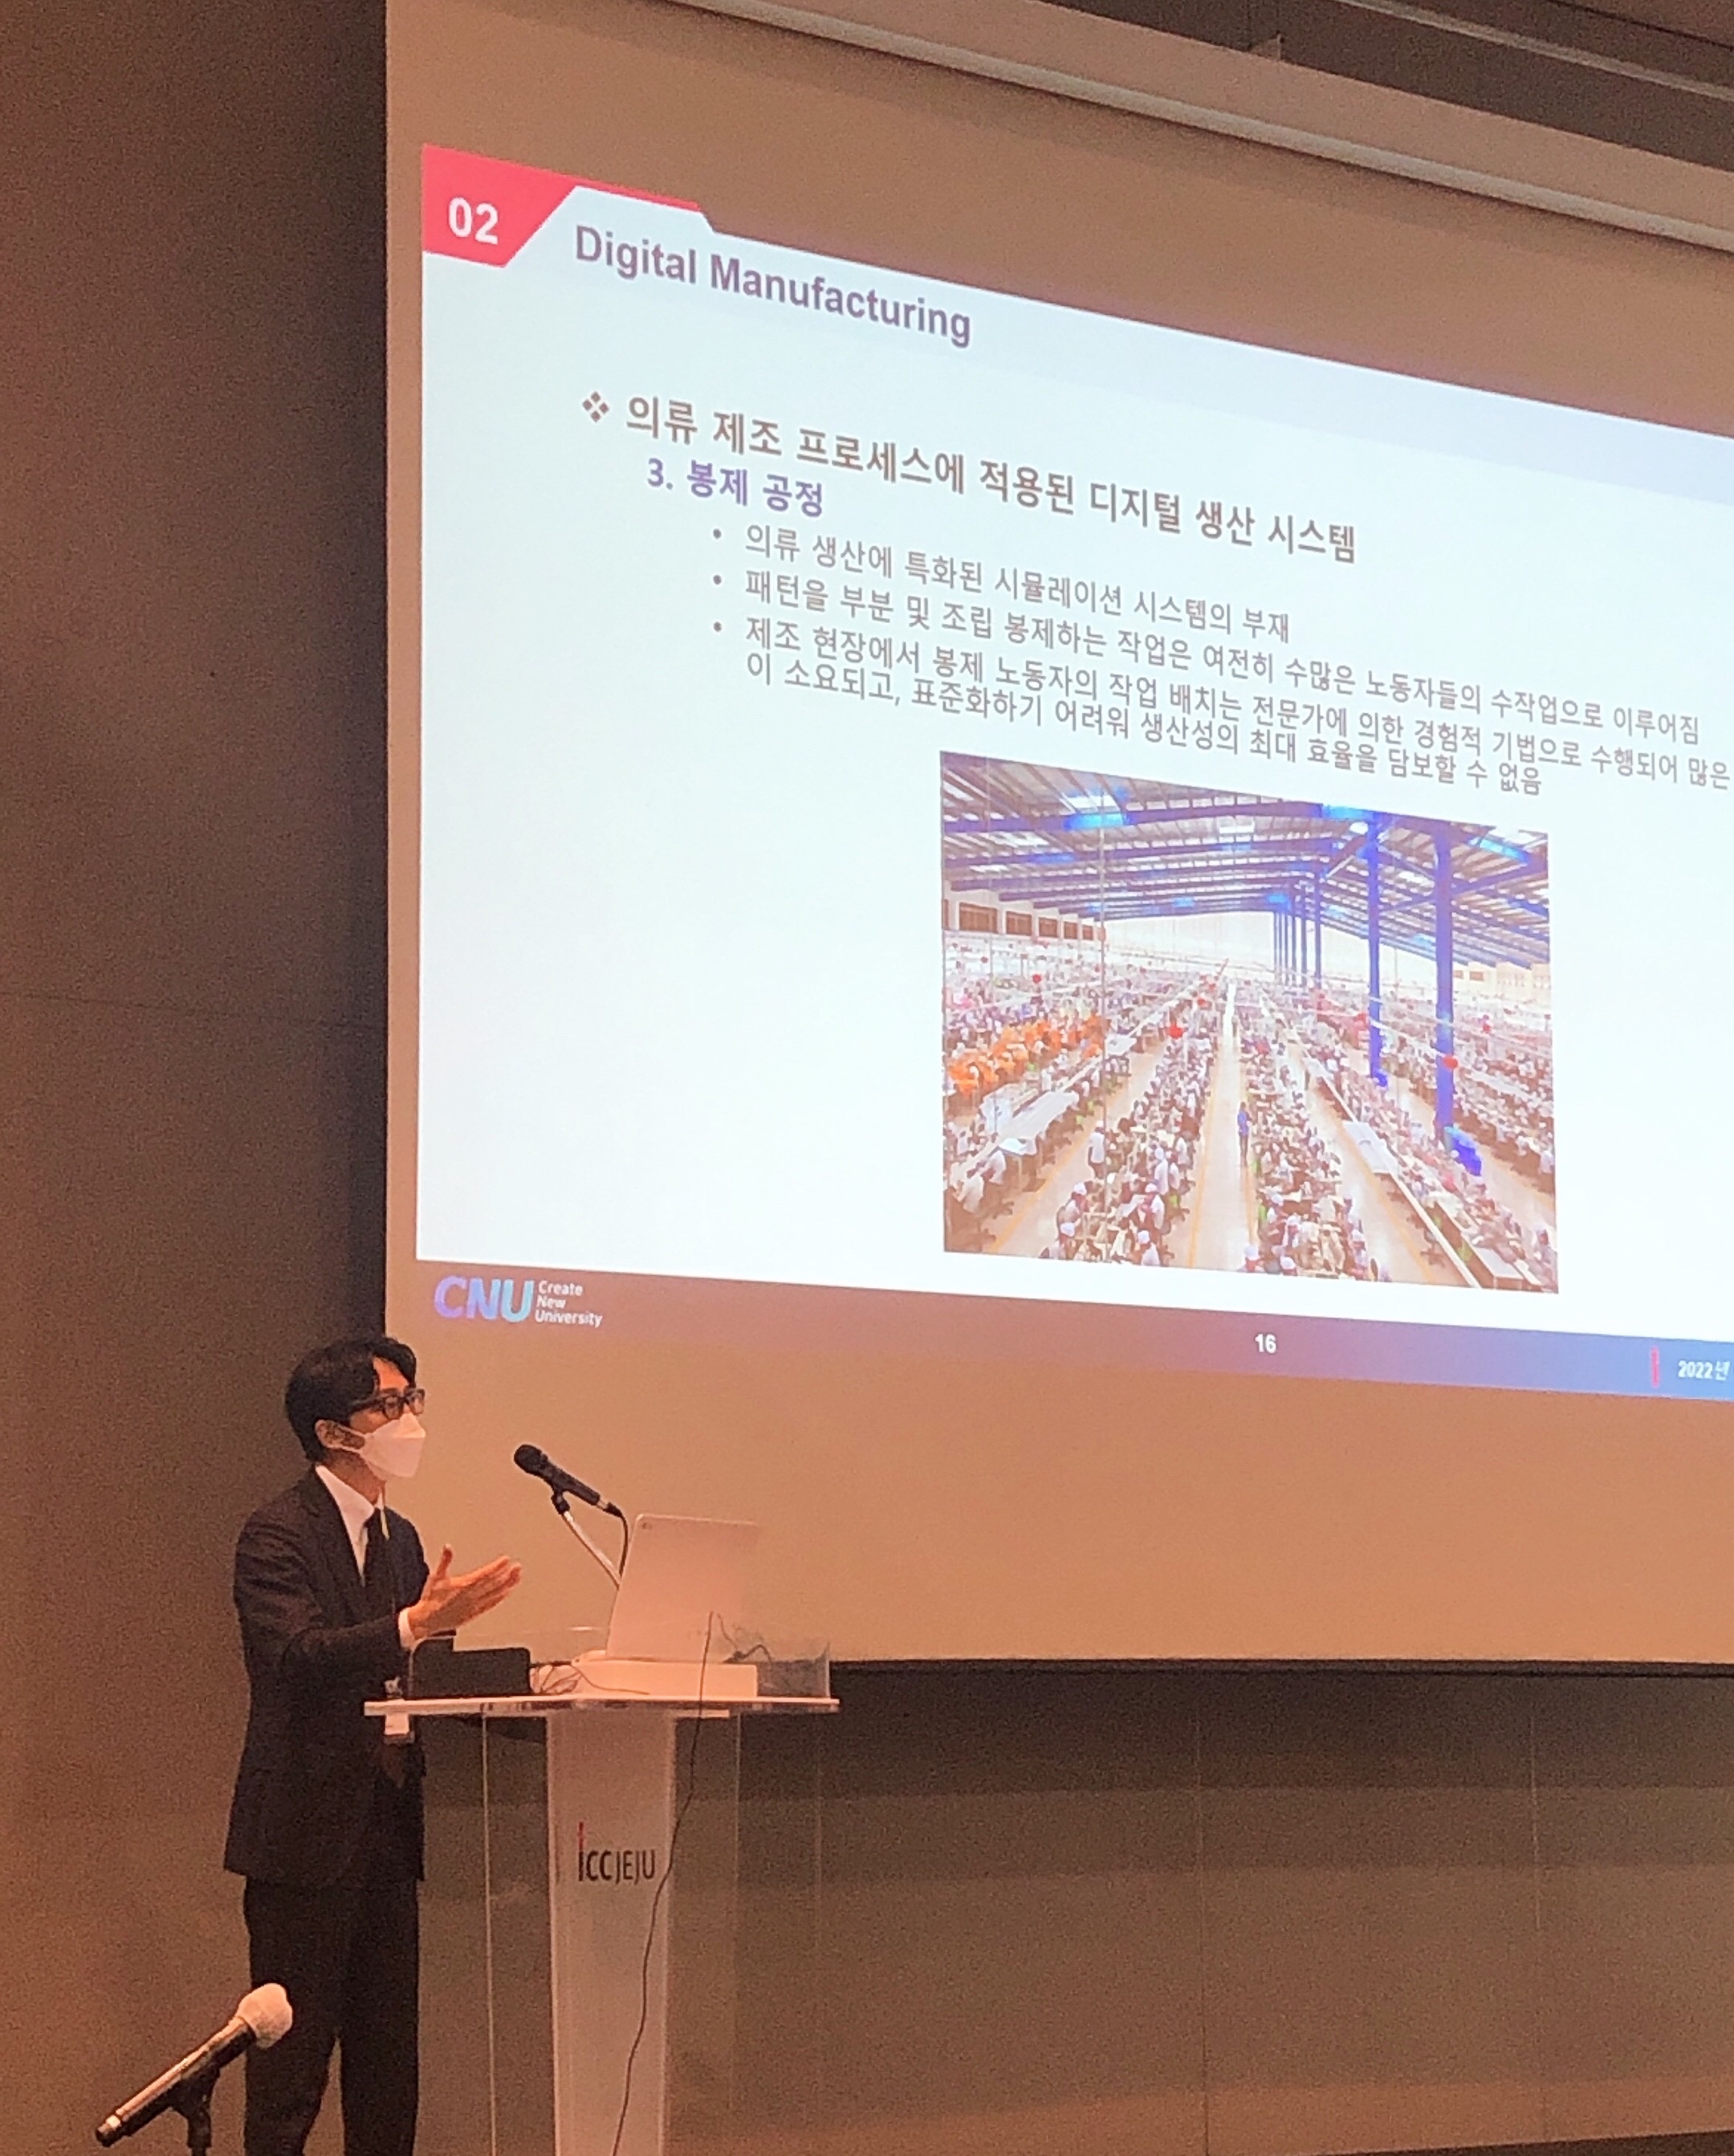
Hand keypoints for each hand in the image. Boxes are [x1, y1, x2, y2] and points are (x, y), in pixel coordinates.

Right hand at [406, 1548, 521, 1640]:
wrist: (427, 1620)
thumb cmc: (431, 1598)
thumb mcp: (436, 1577)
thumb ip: (444, 1561)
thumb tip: (448, 1547)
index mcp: (464, 1585)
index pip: (484, 1574)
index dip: (496, 1567)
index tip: (506, 1560)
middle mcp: (471, 1596)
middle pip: (493, 1584)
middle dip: (507, 1575)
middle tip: (518, 1567)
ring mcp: (474, 1606)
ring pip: (495, 1594)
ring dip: (507, 1585)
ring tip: (517, 1578)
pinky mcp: (474, 1613)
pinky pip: (490, 1604)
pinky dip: (500, 1598)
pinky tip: (506, 1592)